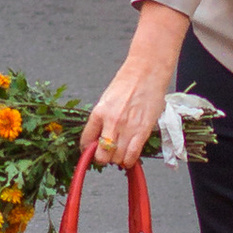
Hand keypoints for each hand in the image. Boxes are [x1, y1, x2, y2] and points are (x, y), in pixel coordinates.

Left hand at [85, 7, 189, 169]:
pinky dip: (129, 161)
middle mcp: (110, 122)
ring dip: (117, 160)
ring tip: (120, 153)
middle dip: (103, 158)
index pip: (86, 141)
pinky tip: (129, 157)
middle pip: (102, 155)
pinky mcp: (143, 130)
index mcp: (98, 113)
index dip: (88, 151)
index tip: (92, 151)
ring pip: (117, 158)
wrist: (146, 72)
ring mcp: (127, 128)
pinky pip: (132, 155)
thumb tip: (99, 138)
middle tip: (108, 154)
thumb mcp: (107, 100)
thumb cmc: (128, 83)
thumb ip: (102, 119)